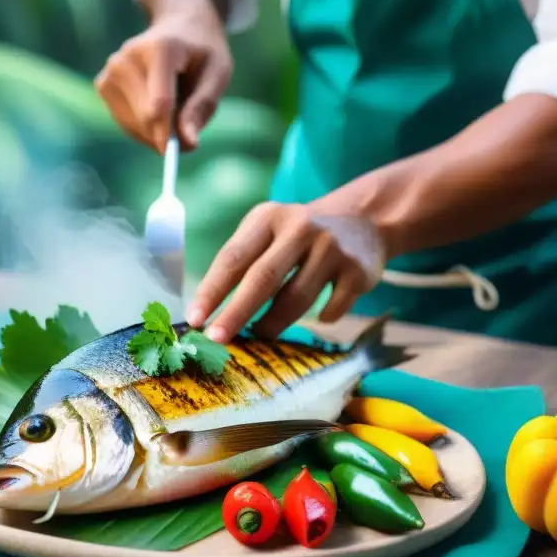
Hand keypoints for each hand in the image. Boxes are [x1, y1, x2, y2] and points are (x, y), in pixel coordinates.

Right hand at [94, 0, 231, 151]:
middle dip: (166, 135)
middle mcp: (129, 56)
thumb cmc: (202, 51)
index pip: (160, 103)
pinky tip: (156, 112)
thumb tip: (187, 143)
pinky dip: (141, 129)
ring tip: (174, 111)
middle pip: (144, 116)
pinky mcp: (103, 83)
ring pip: (132, 124)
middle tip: (185, 137)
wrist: (178, 23)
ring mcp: (112, 69)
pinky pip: (123, 122)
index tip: (176, 152)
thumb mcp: (218, 73)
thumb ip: (202, 107)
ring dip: (154, 133)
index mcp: (161, 49)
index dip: (167, 132)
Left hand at [185, 203, 386, 341]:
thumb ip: (243, 263)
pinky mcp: (357, 270)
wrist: (362, 220)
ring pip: (296, 298)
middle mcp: (300, 227)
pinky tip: (317, 317)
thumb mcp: (269, 233)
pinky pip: (331, 309)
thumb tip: (210, 314)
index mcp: (268, 218)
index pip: (233, 257)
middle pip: (263, 278)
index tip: (194, 319)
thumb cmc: (297, 237)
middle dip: (236, 313)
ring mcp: (331, 248)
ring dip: (273, 323)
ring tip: (261, 333)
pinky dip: (320, 319)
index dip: (212, 290)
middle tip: (216, 339)